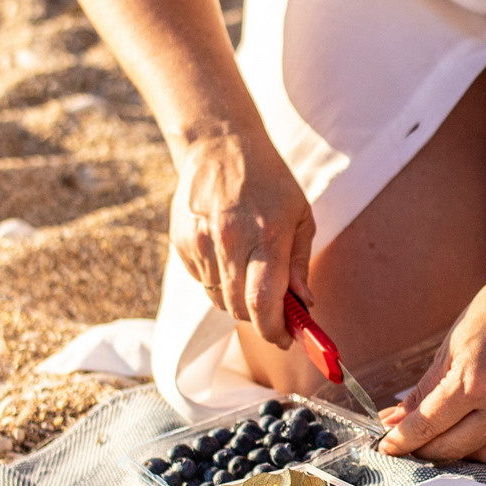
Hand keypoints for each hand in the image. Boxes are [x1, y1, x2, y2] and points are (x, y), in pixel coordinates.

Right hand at [169, 132, 312, 345]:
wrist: (220, 146)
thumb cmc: (269, 182)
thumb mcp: (299, 216)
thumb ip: (298, 264)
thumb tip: (303, 304)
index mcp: (265, 235)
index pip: (263, 303)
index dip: (275, 330)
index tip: (287, 338)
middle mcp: (229, 241)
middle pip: (239, 309)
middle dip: (259, 319)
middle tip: (274, 310)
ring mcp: (200, 242)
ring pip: (219, 299)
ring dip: (238, 298)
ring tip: (250, 268)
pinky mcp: (181, 242)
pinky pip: (201, 282)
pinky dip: (218, 280)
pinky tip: (227, 253)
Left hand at [381, 269, 485, 463]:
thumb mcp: (452, 347)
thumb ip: (424, 391)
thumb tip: (394, 420)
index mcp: (477, 381)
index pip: (428, 426)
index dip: (402, 440)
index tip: (388, 445)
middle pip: (455, 450)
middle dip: (426, 450)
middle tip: (414, 443)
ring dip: (463, 452)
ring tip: (450, 434)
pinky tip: (485, 427)